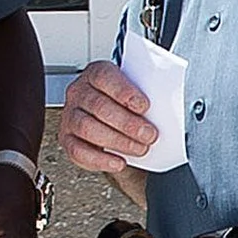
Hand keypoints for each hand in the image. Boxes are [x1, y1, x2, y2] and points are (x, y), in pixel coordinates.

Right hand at [60, 60, 159, 177]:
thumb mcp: (139, 91)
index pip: (104, 77)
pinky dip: (100, 160)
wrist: (117, 119)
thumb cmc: (128, 103)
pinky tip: (119, 162)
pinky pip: (78, 151)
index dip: (124, 92)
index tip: (144, 106)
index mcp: (96, 74)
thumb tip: (170, 107)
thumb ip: (149, 94)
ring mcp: (71, 116)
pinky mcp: (68, 139)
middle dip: (127, 123)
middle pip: (98, 106)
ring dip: (118, 141)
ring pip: (88, 128)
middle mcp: (79, 93)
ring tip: (140, 148)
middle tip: (150, 134)